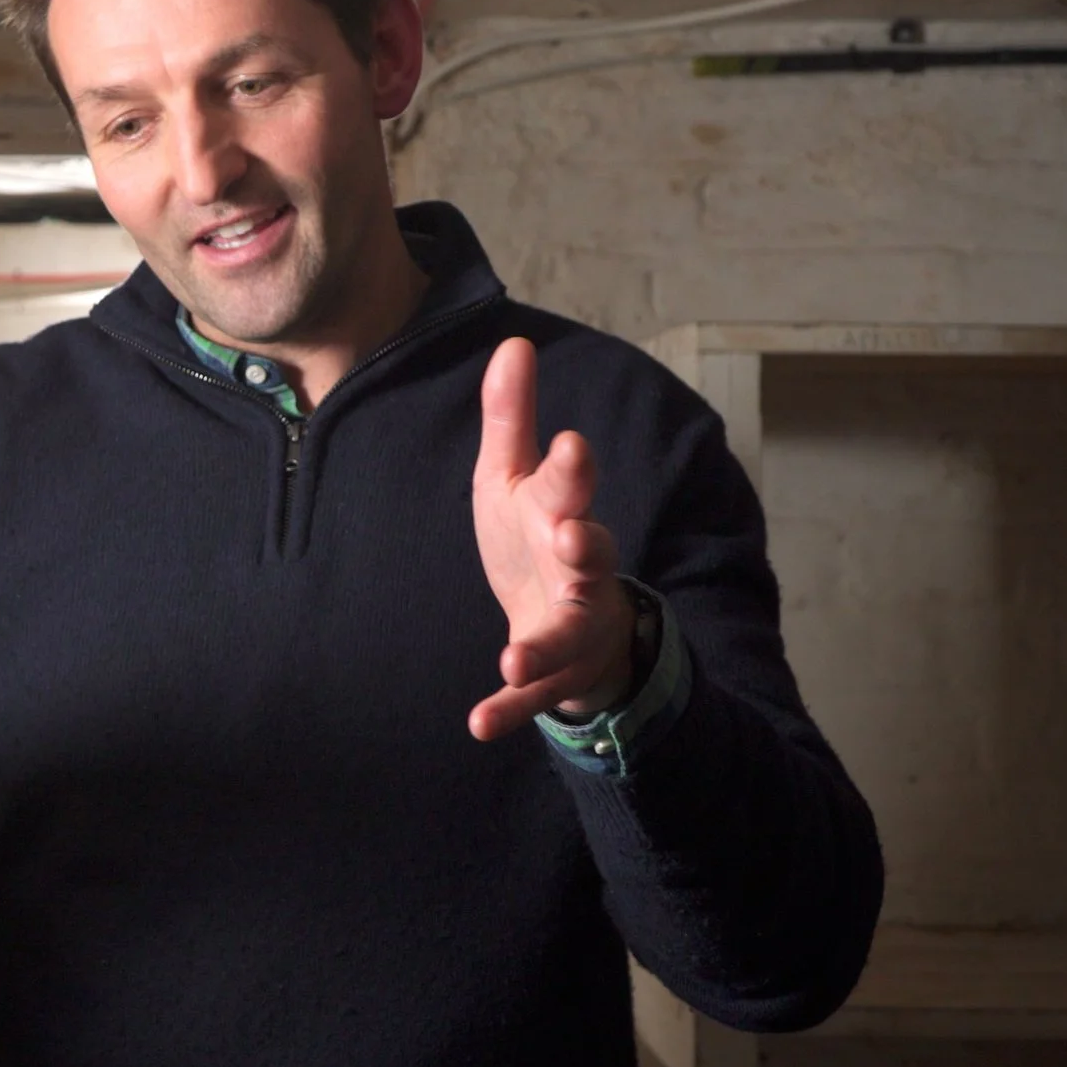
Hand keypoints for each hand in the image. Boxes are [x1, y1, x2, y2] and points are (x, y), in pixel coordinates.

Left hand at [467, 337, 634, 741]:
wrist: (575, 623)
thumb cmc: (537, 537)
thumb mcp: (514, 476)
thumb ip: (511, 418)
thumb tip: (513, 342)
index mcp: (563, 512)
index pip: (568, 485)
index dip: (569, 467)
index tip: (569, 442)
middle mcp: (578, 567)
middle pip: (587, 552)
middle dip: (584, 543)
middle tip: (577, 536)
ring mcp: (571, 621)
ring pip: (566, 630)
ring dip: (542, 643)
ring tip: (513, 657)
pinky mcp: (554, 668)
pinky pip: (535, 693)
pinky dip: (509, 708)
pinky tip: (479, 723)